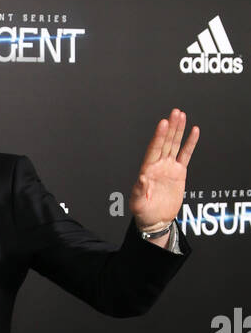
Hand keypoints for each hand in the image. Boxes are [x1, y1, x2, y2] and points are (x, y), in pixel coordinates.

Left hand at [129, 109, 199, 233]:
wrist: (156, 220)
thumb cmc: (143, 213)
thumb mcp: (138, 204)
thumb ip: (139, 191)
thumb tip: (141, 179)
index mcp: (147, 171)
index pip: (154, 150)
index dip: (158, 137)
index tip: (163, 124)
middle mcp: (158, 166)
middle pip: (165, 143)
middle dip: (170, 128)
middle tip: (175, 113)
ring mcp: (168, 167)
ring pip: (175, 145)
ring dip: (178, 130)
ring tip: (181, 115)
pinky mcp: (179, 172)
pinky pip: (186, 155)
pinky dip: (190, 143)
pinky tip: (194, 131)